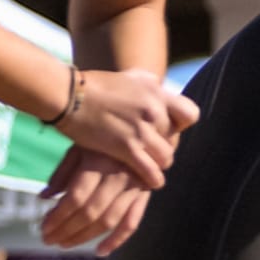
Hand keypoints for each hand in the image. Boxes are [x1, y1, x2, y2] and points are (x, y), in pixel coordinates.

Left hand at [39, 147, 152, 248]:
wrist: (141, 133)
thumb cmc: (105, 140)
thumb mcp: (80, 148)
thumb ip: (62, 173)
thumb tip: (44, 198)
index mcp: (99, 162)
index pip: (76, 197)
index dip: (58, 216)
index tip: (43, 227)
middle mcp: (118, 177)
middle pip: (90, 212)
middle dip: (67, 229)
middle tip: (48, 239)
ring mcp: (134, 188)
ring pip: (108, 220)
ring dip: (84, 237)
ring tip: (64, 244)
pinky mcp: (144, 196)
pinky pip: (132, 223)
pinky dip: (117, 240)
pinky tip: (100, 251)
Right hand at [51, 67, 198, 187]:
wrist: (68, 94)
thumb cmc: (94, 86)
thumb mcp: (130, 77)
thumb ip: (150, 84)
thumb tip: (161, 87)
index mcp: (156, 93)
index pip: (190, 115)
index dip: (181, 125)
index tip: (169, 129)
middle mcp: (154, 111)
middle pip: (174, 140)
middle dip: (164, 146)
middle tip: (152, 151)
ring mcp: (141, 130)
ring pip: (166, 158)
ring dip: (159, 164)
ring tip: (149, 165)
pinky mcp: (126, 148)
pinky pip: (151, 171)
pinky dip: (152, 179)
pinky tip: (148, 181)